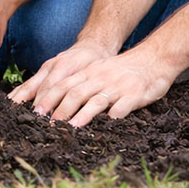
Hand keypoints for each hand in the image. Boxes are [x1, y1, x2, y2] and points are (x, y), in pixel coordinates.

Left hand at [11, 47, 175, 126]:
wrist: (153, 59)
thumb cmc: (123, 70)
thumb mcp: (99, 71)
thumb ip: (82, 83)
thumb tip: (60, 101)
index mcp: (89, 73)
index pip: (63, 84)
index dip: (48, 97)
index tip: (35, 111)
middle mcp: (99, 78)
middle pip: (74, 92)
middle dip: (58, 108)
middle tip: (46, 122)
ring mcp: (116, 87)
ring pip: (94, 100)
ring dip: (80, 115)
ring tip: (69, 128)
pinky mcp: (133, 95)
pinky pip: (121, 107)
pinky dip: (111, 118)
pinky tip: (105, 128)